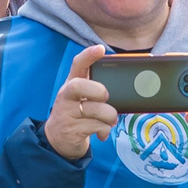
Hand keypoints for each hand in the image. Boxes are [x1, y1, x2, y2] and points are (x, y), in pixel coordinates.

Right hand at [42, 45, 118, 160]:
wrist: (58, 139)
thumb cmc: (78, 113)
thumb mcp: (83, 98)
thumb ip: (98, 90)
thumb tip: (129, 87)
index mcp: (72, 83)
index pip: (77, 64)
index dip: (88, 55)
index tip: (101, 49)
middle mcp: (66, 96)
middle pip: (78, 86)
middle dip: (97, 90)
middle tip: (106, 96)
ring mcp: (67, 113)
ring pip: (94, 110)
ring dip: (109, 116)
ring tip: (110, 119)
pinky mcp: (71, 130)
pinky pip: (96, 127)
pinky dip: (105, 130)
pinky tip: (102, 132)